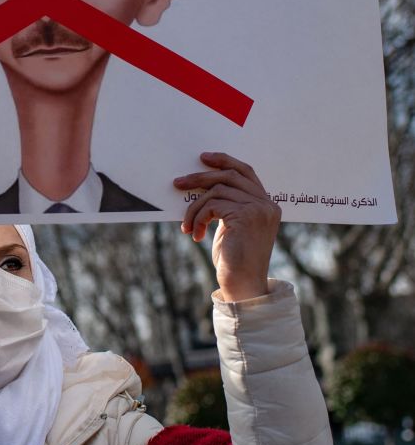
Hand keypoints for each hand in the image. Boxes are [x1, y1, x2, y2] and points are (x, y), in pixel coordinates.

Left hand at [174, 152, 280, 301]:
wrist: (243, 286)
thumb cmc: (234, 260)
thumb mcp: (231, 227)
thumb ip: (227, 206)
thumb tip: (201, 186)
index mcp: (267, 204)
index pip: (246, 172)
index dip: (224, 161)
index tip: (203, 158)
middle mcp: (267, 204)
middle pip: (229, 176)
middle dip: (200, 177)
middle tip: (178, 183)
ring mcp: (258, 209)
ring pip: (216, 191)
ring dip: (195, 207)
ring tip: (187, 226)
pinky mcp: (245, 216)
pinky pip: (212, 205)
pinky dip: (198, 217)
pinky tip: (196, 234)